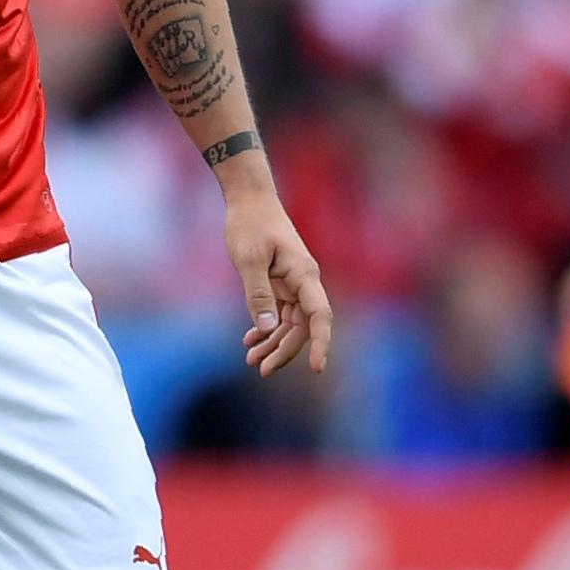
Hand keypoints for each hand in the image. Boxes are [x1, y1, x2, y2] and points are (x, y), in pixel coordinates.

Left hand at [222, 177, 338, 374]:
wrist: (249, 199)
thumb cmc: (250, 224)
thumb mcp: (249, 260)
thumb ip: (258, 294)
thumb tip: (268, 329)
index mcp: (304, 275)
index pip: (319, 315)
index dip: (320, 342)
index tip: (316, 367)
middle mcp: (303, 282)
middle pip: (302, 326)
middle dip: (285, 351)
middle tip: (262, 370)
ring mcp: (292, 284)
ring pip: (290, 323)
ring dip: (273, 343)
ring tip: (251, 360)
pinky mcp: (280, 283)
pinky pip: (278, 313)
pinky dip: (266, 328)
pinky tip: (250, 340)